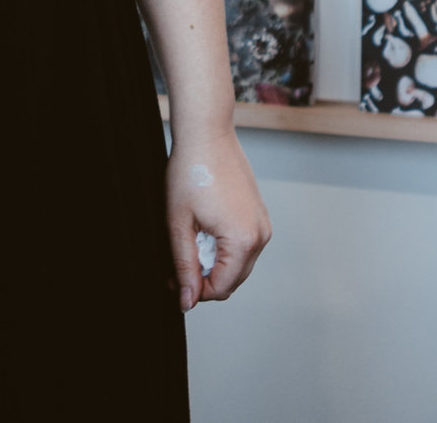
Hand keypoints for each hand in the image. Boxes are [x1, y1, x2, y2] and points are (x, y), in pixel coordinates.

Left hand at [167, 127, 269, 310]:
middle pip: (232, 281)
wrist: (207, 135)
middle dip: (203, 279)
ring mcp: (263, 225)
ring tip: (189, 242)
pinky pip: (243, 246)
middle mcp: (261, 236)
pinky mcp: (259, 216)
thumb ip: (184, 266)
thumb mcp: (179, 225)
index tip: (173, 281)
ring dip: (213, 264)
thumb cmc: (191, 172)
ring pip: (238, 265)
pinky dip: (223, 249)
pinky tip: (203, 231)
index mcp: (243, 241)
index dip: (194, 291)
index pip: (221, 288)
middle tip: (175, 266)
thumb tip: (187, 300)